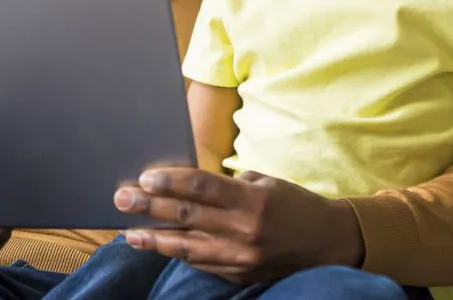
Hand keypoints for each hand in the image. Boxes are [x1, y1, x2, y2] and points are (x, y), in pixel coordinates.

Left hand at [114, 168, 363, 284]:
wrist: (330, 243)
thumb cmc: (294, 205)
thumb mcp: (266, 183)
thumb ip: (228, 185)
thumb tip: (185, 183)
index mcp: (253, 200)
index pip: (202, 188)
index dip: (171, 182)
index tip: (145, 178)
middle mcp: (245, 230)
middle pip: (187, 216)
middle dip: (150, 207)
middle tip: (122, 198)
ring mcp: (241, 257)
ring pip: (187, 247)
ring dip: (154, 238)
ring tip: (127, 231)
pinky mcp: (239, 275)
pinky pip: (201, 263)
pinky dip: (176, 253)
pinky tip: (155, 246)